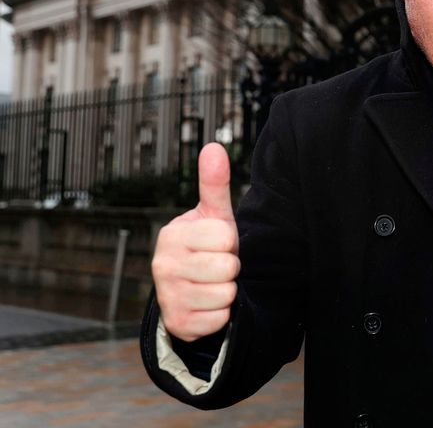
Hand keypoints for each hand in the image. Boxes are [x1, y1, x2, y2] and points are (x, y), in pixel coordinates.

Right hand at [152, 142, 239, 341]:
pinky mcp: (177, 324)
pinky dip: (222, 314)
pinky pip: (220, 319)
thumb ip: (214, 183)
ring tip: (214, 283)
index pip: (225, 237)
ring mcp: (167, 296)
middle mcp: (162, 265)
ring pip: (225, 294)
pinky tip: (209, 305)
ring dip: (228, 291)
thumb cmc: (207, 246)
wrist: (190, 290)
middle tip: (218, 265)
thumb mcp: (213, 215)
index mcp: (172, 234)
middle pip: (227, 267)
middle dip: (231, 267)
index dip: (230, 241)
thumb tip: (213, 146)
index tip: (219, 244)